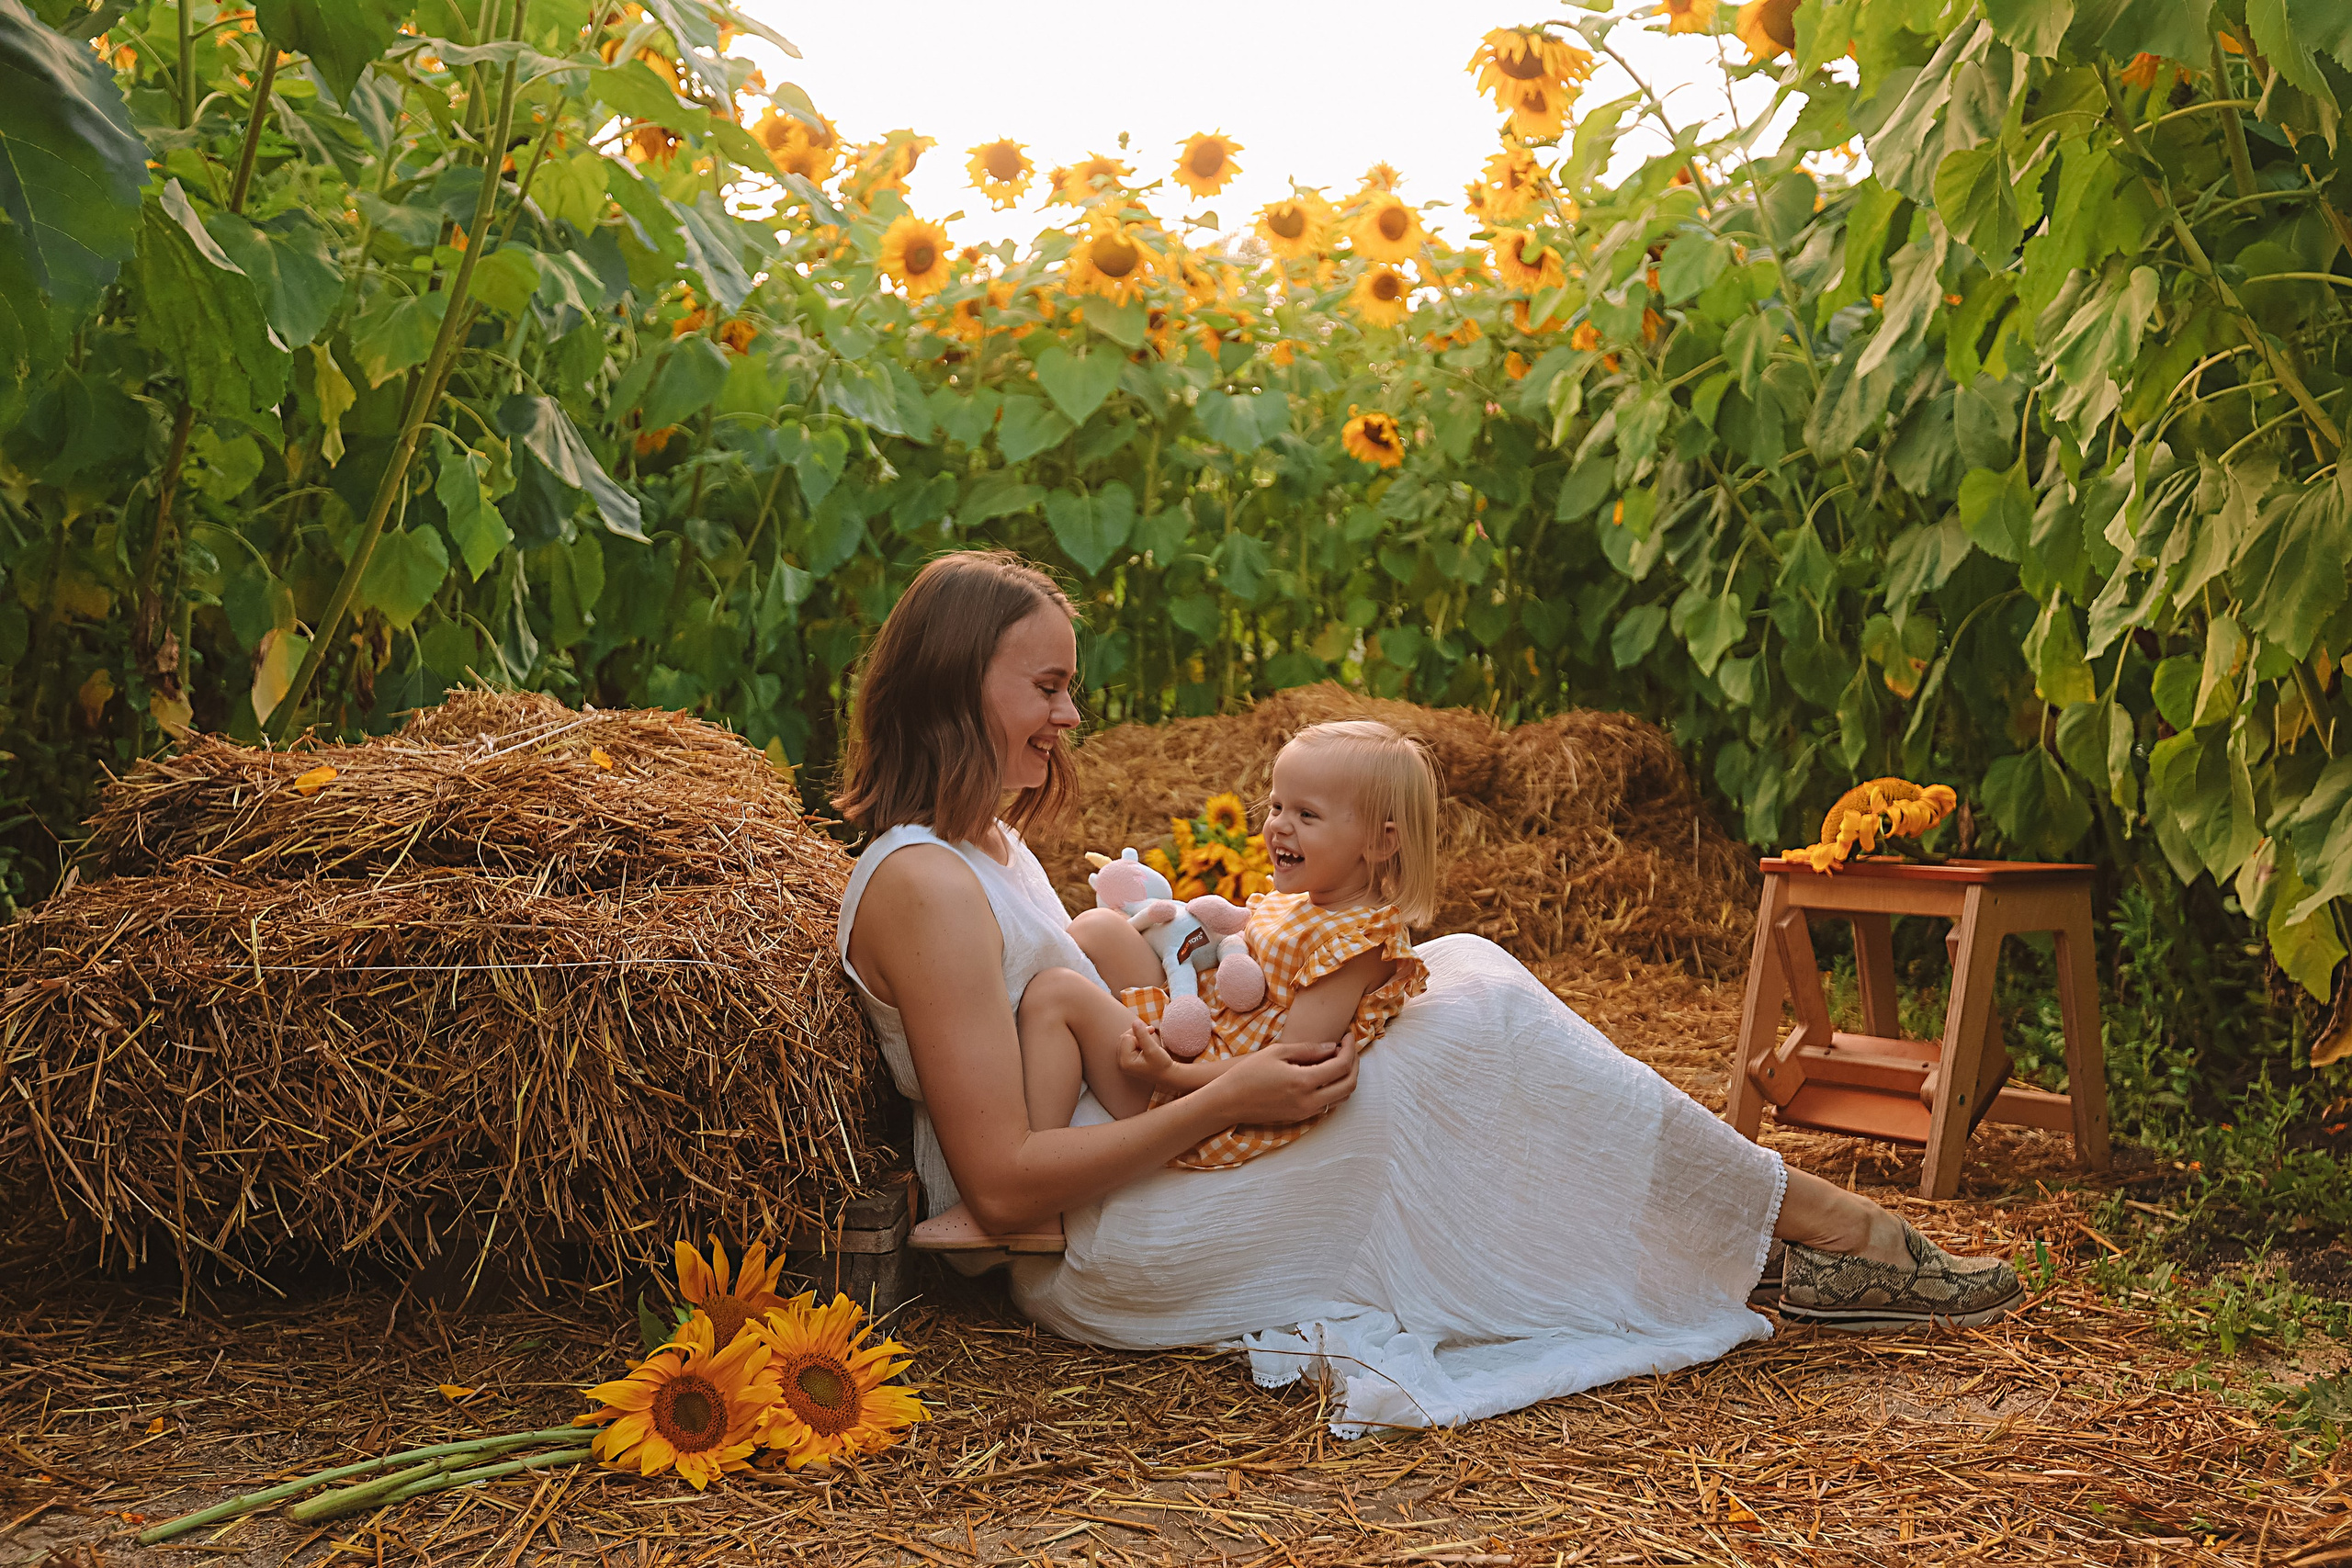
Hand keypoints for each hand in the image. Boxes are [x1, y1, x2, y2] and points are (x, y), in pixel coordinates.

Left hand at [1117, 1018, 1178, 1086]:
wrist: (1167, 1075)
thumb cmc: (1161, 1064)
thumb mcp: (1152, 1048)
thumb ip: (1142, 1034)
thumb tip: (1135, 1021)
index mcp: (1125, 1062)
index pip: (1126, 1038)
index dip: (1139, 1034)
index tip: (1151, 1034)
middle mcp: (1121, 1063)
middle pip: (1124, 1038)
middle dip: (1137, 1034)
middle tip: (1151, 1033)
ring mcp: (1123, 1061)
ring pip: (1127, 1039)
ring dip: (1138, 1037)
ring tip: (1149, 1042)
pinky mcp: (1127, 1060)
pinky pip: (1129, 1044)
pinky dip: (1137, 1041)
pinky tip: (1145, 1045)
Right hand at [1213, 1036, 1358, 1124]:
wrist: (1228, 1102)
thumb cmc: (1248, 1073)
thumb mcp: (1277, 1052)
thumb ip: (1308, 1049)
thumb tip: (1332, 1048)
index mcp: (1304, 1082)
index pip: (1342, 1066)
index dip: (1350, 1049)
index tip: (1347, 1036)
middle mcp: (1309, 1101)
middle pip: (1349, 1085)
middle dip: (1354, 1064)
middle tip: (1348, 1048)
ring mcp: (1306, 1112)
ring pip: (1341, 1098)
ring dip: (1346, 1078)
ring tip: (1338, 1060)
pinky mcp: (1300, 1118)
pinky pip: (1328, 1104)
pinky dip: (1334, 1088)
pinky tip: (1324, 1074)